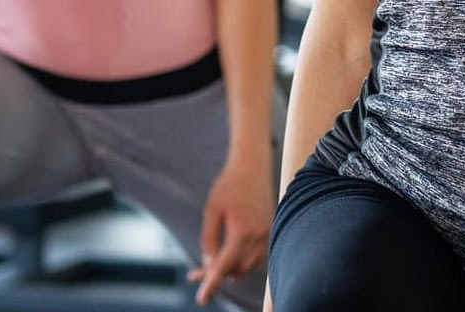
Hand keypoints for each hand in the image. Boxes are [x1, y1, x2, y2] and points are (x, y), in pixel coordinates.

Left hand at [190, 153, 273, 305]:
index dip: (212, 284)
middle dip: (216, 275)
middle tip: (194, 275)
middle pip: (237, 269)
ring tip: (208, 267)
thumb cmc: (228, 185)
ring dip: (230, 269)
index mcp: (242, 232)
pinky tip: (228, 256)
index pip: (224, 267)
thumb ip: (209, 240)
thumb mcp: (211, 212)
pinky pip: (257, 255)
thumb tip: (210, 264)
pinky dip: (242, 260)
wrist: (252, 165)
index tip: (202, 299)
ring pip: (248, 265)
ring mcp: (267, 234)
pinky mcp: (270, 230)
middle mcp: (259, 236)